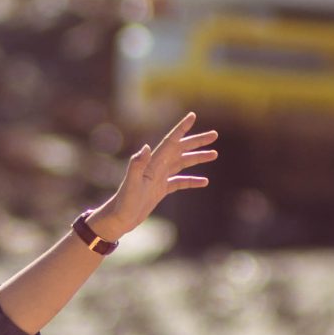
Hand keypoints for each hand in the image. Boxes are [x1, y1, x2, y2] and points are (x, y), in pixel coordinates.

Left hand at [90, 112, 218, 239]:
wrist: (119, 218)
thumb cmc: (124, 202)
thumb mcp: (131, 184)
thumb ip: (137, 165)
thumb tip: (146, 146)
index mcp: (152, 162)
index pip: (170, 141)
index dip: (182, 128)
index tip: (192, 116)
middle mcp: (156, 167)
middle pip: (180, 149)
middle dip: (197, 141)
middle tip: (214, 134)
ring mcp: (159, 178)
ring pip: (182, 163)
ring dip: (198, 157)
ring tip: (214, 154)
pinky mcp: (160, 189)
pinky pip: (179, 182)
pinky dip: (192, 180)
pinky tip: (204, 182)